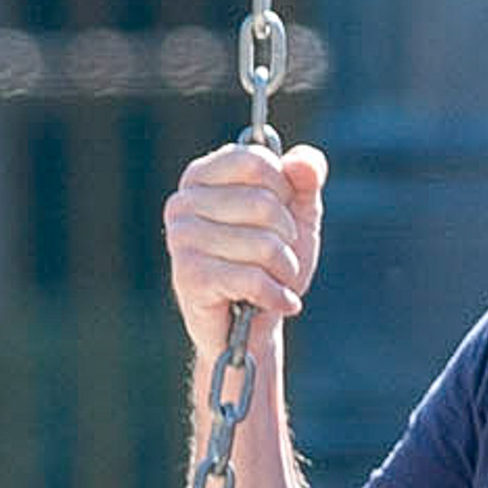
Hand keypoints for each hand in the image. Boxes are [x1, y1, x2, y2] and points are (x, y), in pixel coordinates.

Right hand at [164, 139, 328, 358]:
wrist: (249, 326)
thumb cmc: (269, 263)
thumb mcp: (297, 213)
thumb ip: (306, 178)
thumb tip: (301, 162)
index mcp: (202, 176)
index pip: (255, 161)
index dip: (284, 189)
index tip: (283, 213)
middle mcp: (183, 202)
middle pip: (263, 203)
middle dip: (288, 237)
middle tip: (281, 256)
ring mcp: (181, 239)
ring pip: (263, 244)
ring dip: (286, 270)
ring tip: (278, 280)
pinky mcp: (189, 277)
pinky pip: (252, 278)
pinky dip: (277, 295)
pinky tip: (280, 302)